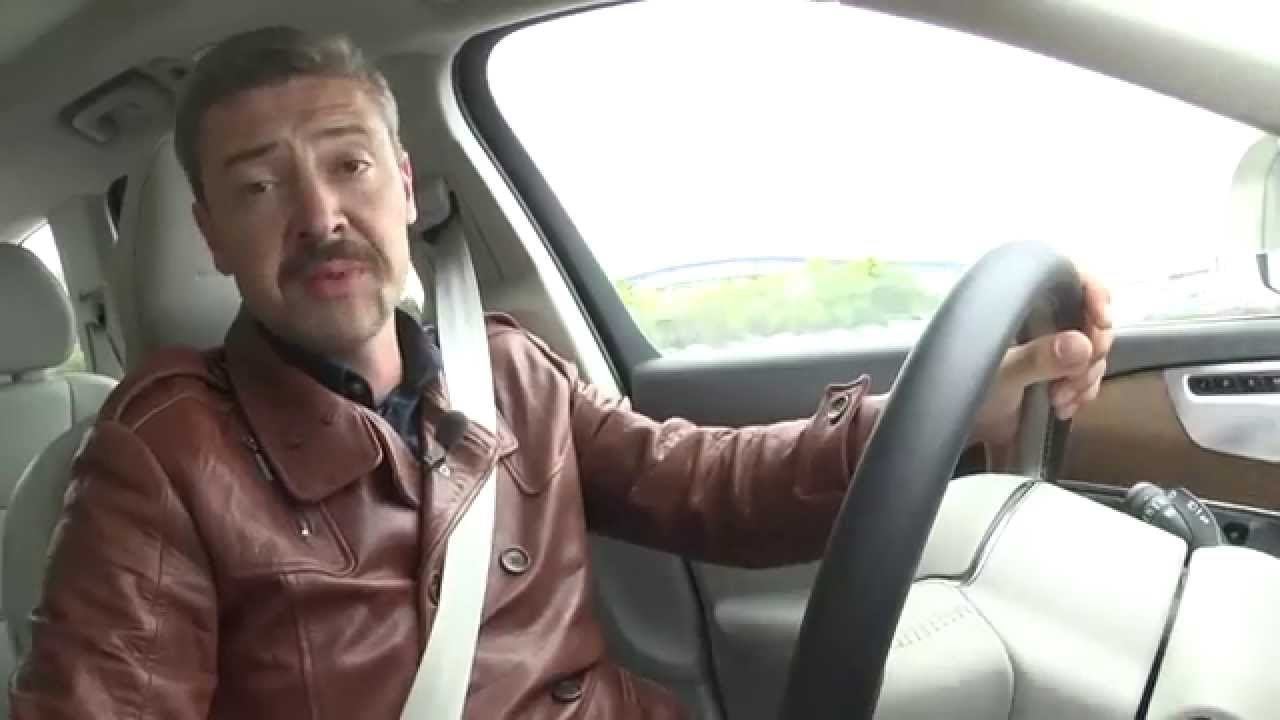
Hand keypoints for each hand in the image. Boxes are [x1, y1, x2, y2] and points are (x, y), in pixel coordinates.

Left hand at [971, 272, 1112, 446]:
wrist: (952, 423)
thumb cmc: (961, 387)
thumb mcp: (999, 372)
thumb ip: (1036, 359)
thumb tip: (1081, 345)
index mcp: (1020, 301)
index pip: (1070, 277)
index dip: (1093, 294)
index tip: (1101, 322)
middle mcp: (1038, 316)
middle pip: (1090, 318)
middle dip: (1091, 351)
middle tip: (1075, 377)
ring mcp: (1049, 343)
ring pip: (1092, 350)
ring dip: (1085, 377)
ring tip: (1059, 399)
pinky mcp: (1055, 370)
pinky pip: (1087, 373)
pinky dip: (1082, 391)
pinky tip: (1063, 408)